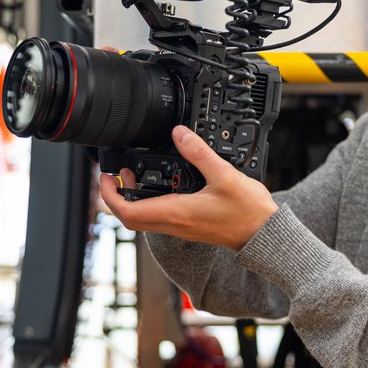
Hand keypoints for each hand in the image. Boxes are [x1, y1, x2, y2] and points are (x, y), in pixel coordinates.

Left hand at [99, 125, 278, 249]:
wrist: (263, 234)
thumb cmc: (247, 212)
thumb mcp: (223, 175)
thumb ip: (199, 152)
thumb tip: (179, 133)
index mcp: (176, 212)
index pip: (128, 211)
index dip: (109, 195)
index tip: (105, 177)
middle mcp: (174, 224)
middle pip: (130, 218)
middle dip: (116, 196)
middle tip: (114, 175)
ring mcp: (181, 227)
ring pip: (144, 218)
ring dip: (132, 199)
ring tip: (134, 175)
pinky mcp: (189, 226)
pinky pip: (159, 217)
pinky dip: (149, 202)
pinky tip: (161, 184)